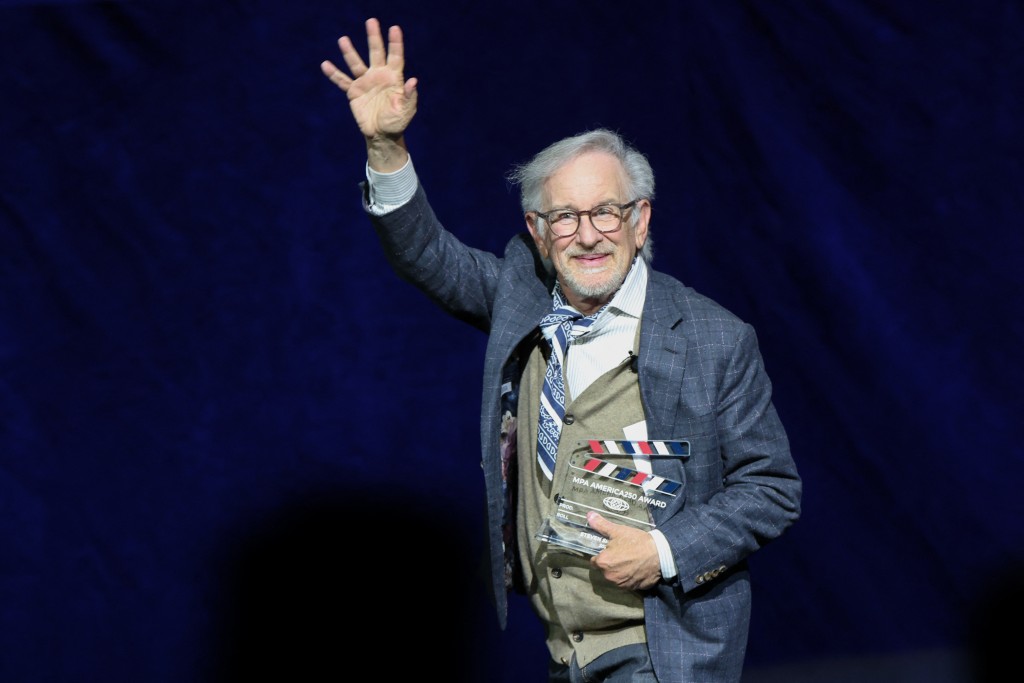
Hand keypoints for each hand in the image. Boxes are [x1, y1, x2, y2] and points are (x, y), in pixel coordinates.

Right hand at [321, 18, 417, 168]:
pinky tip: (325, 65)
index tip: (394, 28)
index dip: (395, 43)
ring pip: (356, 64)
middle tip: (371, 21)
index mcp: (393, 78)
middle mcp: (378, 76)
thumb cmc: (397, 122)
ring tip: (343, 39)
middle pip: (376, 53)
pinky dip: (334, 74)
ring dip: (349, 52)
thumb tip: (413, 81)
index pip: (395, 57)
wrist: (382, 135)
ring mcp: (365, 82)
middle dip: (374, 37)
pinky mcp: (353, 92)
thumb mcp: (405, 111)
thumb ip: (408, 96)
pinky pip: (342, 81)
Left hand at [587, 511, 662, 590]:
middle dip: (610, 563)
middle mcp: (609, 576)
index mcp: (603, 562)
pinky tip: (636, 569)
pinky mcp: (632, 588)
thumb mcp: (618, 531)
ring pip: (615, 577)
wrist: (659, 554)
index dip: (602, 555)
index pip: (594, 561)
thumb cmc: (636, 541)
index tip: (610, 550)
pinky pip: (626, 583)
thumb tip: (589, 515)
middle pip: (604, 570)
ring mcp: (621, 584)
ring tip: (630, 561)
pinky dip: (628, 577)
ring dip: (619, 571)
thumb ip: (601, 525)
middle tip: (622, 554)